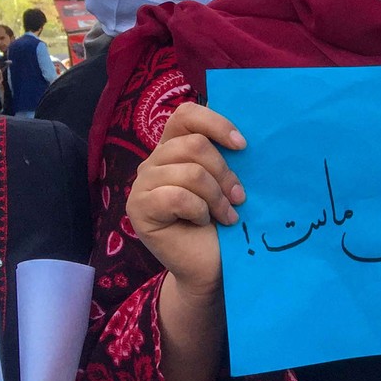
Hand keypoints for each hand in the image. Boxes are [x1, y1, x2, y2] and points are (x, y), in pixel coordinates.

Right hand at [127, 103, 246, 298]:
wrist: (211, 264)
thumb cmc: (222, 221)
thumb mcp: (227, 182)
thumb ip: (225, 156)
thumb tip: (242, 138)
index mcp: (175, 147)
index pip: (186, 115)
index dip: (216, 123)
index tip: (242, 146)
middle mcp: (154, 161)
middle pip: (194, 145)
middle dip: (224, 173)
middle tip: (238, 197)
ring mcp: (142, 184)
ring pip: (189, 172)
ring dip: (215, 197)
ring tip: (226, 215)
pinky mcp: (137, 208)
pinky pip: (176, 196)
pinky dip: (199, 211)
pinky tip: (202, 223)